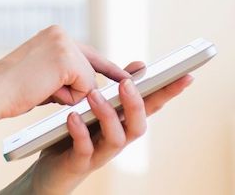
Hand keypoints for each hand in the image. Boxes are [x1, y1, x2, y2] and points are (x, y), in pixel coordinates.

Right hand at [0, 25, 130, 120]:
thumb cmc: (12, 90)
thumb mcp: (43, 75)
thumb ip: (65, 74)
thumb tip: (93, 86)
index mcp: (52, 34)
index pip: (87, 53)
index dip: (107, 68)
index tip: (130, 74)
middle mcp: (60, 33)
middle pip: (91, 67)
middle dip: (84, 86)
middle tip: (68, 91)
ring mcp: (64, 44)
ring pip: (89, 80)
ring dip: (70, 94)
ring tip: (40, 89)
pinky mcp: (67, 60)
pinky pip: (85, 88)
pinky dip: (68, 97)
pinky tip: (45, 90)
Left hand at [27, 61, 194, 194]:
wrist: (49, 170)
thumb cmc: (74, 135)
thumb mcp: (95, 109)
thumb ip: (116, 88)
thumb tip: (139, 65)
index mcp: (122, 124)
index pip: (151, 107)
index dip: (168, 93)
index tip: (185, 75)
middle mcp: (116, 140)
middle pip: (138, 126)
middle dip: (137, 104)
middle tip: (127, 83)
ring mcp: (100, 154)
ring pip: (116, 139)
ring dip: (107, 116)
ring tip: (94, 95)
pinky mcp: (80, 163)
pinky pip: (85, 149)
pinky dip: (80, 132)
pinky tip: (72, 117)